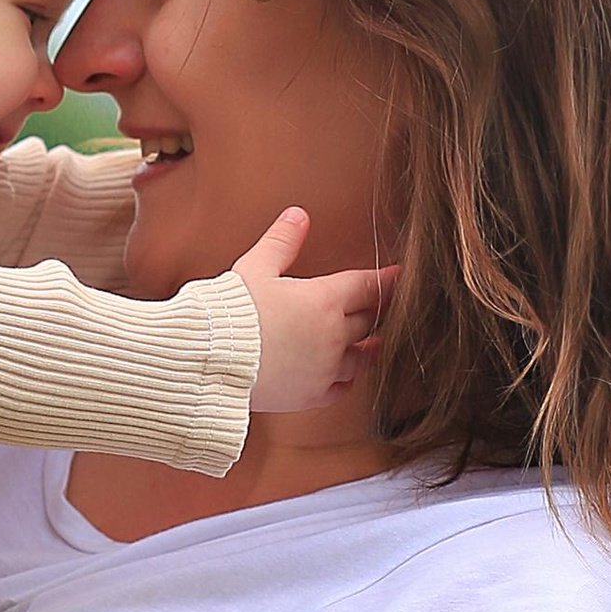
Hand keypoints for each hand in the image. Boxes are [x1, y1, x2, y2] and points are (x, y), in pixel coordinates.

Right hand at [234, 208, 398, 413]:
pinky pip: (341, 388)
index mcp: (324, 300)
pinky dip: (346, 379)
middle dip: (375, 311)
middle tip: (381, 306)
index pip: (367, 286)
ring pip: (361, 357)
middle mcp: (332, 336)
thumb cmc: (229, 312)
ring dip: (368, 346)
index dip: (386, 279)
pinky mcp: (311, 395)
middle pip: (368, 321)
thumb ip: (281, 242)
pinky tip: (344, 374)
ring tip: (373, 342)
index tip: (400, 275)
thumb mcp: (255, 268)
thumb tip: (298, 216)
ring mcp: (324, 368)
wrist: (210, 359)